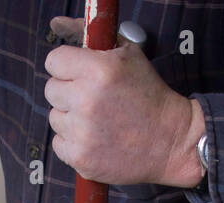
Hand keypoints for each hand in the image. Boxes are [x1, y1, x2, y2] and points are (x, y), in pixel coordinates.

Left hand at [43, 16, 205, 187]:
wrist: (171, 140)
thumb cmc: (148, 94)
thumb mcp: (127, 54)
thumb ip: (89, 35)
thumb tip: (56, 23)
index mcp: (97, 70)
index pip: (54, 61)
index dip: (67, 67)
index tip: (80, 74)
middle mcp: (86, 100)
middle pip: (51, 90)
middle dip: (70, 92)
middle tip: (94, 99)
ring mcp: (82, 132)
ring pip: (55, 117)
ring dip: (71, 118)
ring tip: (99, 121)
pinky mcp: (80, 157)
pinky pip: (59, 143)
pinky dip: (74, 142)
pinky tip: (96, 139)